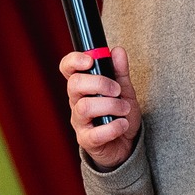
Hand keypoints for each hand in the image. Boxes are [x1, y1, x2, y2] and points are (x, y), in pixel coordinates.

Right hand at [60, 47, 142, 168]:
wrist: (126, 144)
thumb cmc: (120, 114)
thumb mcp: (124, 90)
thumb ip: (120, 71)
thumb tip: (117, 51)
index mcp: (83, 86)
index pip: (67, 68)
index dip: (74, 61)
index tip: (90, 60)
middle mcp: (76, 102)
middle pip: (74, 84)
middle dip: (99, 83)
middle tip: (117, 90)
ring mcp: (79, 122)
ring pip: (84, 107)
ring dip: (110, 105)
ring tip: (124, 109)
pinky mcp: (86, 140)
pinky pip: (95, 133)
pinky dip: (114, 127)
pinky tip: (123, 125)